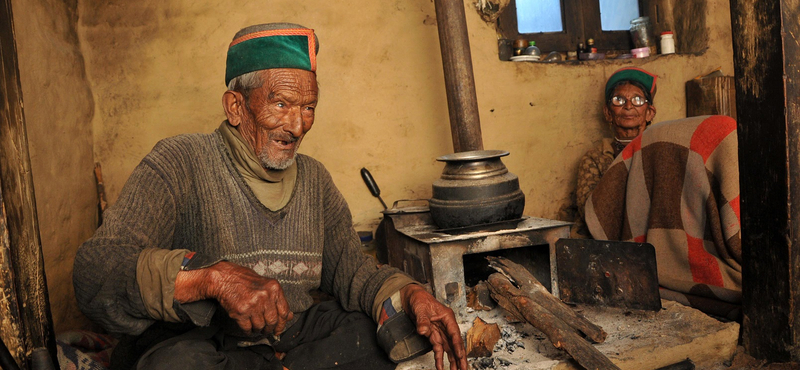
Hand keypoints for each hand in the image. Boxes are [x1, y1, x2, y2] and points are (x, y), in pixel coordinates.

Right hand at [175, 261, 293, 335]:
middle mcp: (265, 296)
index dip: (282, 324)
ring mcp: (253, 305)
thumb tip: (288, 316)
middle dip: (269, 329)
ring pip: (260, 326)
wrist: (224, 278)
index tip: (279, 329)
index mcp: (274, 288)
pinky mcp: (240, 312)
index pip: (284, 312)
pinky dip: (248, 331)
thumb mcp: (266, 285)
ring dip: (258, 330)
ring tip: (255, 327)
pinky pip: (247, 328)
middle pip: (272, 321)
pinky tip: (247, 328)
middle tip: (266, 330)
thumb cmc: (245, 280)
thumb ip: (277, 300)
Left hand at [400, 284, 467, 369]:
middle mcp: (446, 326)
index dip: (458, 346)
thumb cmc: (419, 299)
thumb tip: (423, 330)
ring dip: (452, 360)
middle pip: (455, 344)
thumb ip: (422, 320)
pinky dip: (439, 358)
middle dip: (460, 357)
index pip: (454, 334)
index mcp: (447, 317)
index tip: (460, 356)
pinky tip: (440, 366)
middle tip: (463, 369)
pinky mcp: (433, 335)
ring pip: (448, 348)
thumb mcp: (421, 308)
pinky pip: (437, 348)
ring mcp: (440, 331)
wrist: (411, 298)